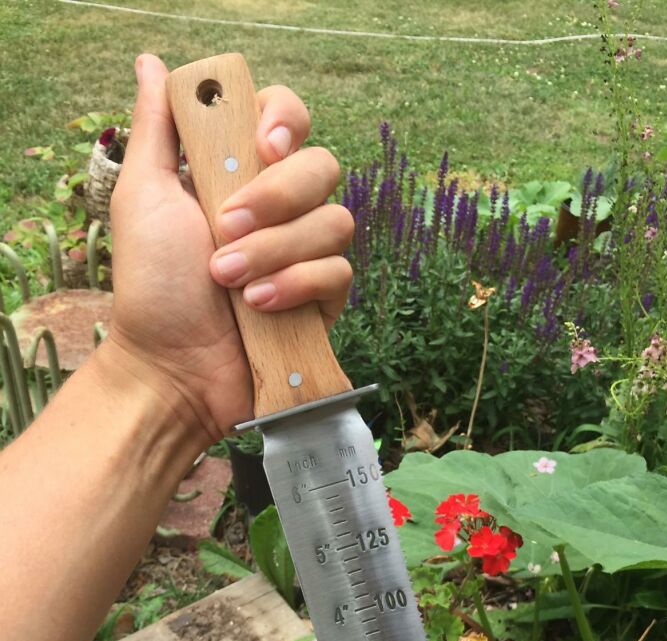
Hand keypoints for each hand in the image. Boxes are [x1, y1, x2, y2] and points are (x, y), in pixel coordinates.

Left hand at [107, 54, 352, 440]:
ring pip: (335, 221)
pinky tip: (258, 307)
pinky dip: (297, 286)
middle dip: (277, 198)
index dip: (286, 121)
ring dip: (277, 251)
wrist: (171, 367)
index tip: (262, 145)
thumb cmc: (152, 286)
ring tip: (227, 281)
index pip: (288, 118)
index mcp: (240, 174)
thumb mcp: (143, 197)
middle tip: (225, 229)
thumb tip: (153, 63)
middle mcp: (280, 208)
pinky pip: (340, 272)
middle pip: (323, 166)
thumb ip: (157, 128)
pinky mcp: (322, 300)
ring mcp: (305, 254)